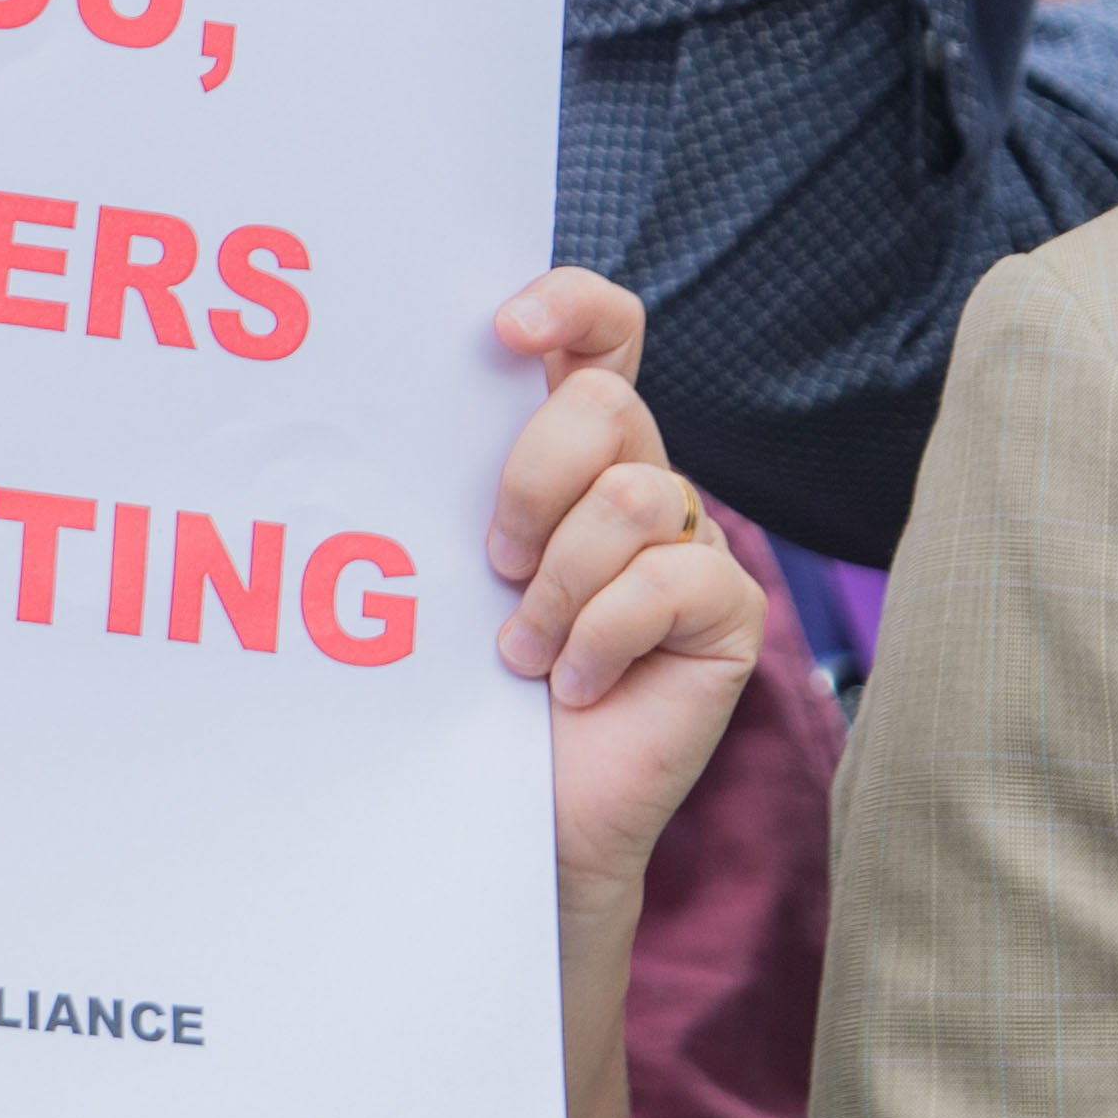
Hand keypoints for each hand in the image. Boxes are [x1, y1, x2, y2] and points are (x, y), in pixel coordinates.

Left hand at [483, 269, 766, 908]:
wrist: (518, 811)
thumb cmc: (467, 685)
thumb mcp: (448, 568)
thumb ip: (455, 486)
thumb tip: (391, 411)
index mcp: (570, 451)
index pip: (599, 333)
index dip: (568, 306)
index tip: (503, 333)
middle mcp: (636, 479)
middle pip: (606, 402)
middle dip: (533, 479)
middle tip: (495, 563)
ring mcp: (690, 543)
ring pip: (635, 496)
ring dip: (560, 583)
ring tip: (526, 650)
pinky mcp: (726, 610)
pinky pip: (670, 579)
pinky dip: (603, 638)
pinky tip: (577, 687)